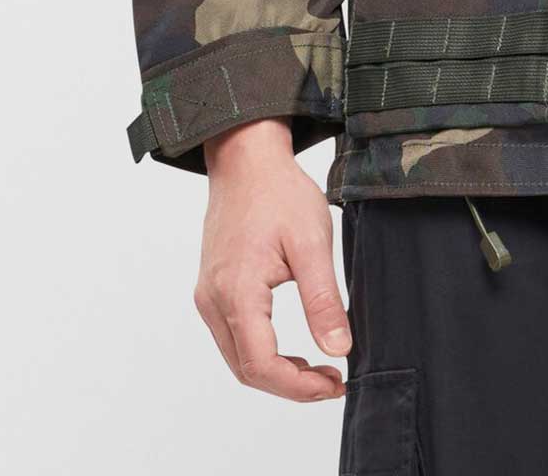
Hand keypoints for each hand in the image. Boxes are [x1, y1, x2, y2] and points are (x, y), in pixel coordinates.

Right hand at [194, 118, 350, 400]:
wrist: (246, 159)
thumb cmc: (278, 193)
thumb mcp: (312, 242)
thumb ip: (323, 300)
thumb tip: (338, 349)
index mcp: (237, 292)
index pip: (261, 365)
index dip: (298, 386)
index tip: (334, 384)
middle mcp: (213, 300)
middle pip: (246, 369)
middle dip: (290, 385)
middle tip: (331, 381)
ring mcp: (209, 295)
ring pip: (238, 357)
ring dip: (276, 372)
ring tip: (318, 368)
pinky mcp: (213, 288)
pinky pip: (233, 337)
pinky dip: (262, 352)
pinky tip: (292, 348)